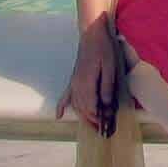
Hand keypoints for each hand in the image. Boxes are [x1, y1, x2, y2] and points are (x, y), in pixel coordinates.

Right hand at [56, 20, 119, 135]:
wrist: (92, 34)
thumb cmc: (103, 49)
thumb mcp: (109, 67)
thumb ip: (106, 86)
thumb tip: (105, 105)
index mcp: (86, 83)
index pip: (91, 107)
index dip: (99, 117)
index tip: (108, 124)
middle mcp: (77, 86)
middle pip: (83, 109)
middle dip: (92, 121)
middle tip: (102, 132)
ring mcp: (74, 83)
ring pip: (76, 105)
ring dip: (83, 117)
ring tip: (92, 127)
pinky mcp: (74, 79)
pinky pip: (65, 95)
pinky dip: (61, 106)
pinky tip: (58, 115)